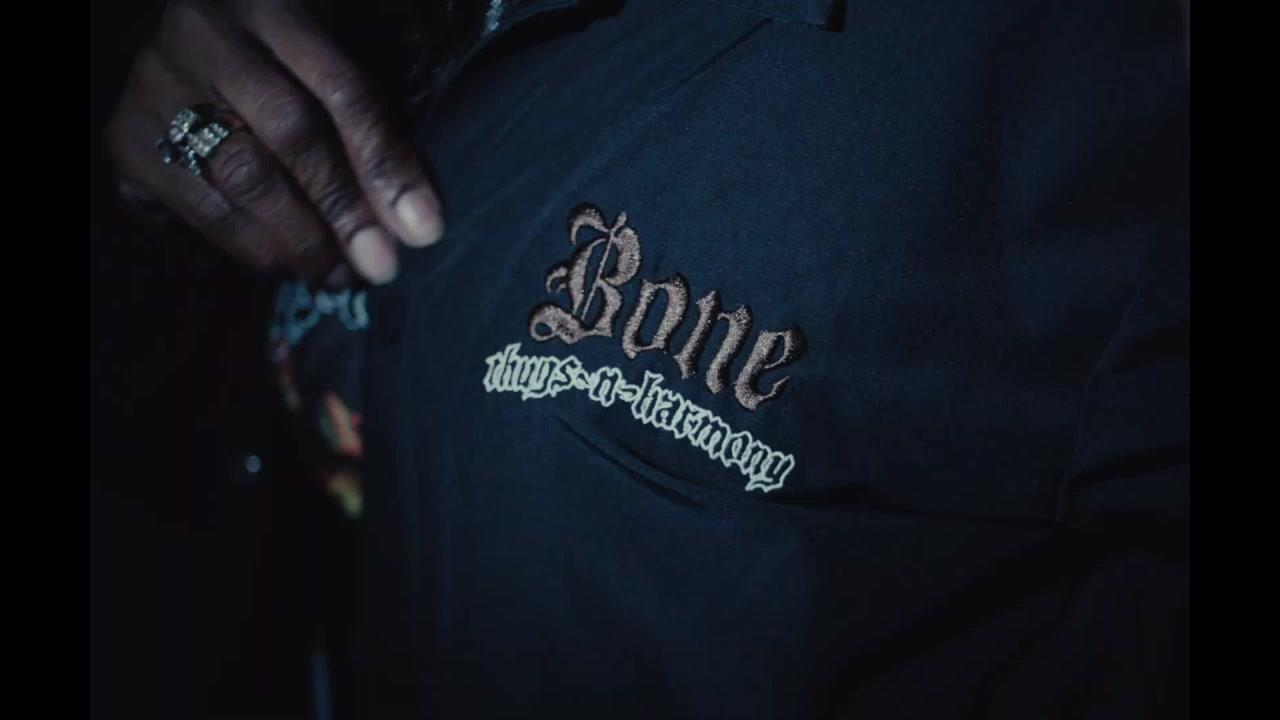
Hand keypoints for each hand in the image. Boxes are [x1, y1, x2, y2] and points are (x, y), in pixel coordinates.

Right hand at [106, 0, 443, 284]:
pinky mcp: (123, 138)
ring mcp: (156, 86)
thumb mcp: (329, 76)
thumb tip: (414, 227)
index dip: (386, 165)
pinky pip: (191, 209)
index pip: (343, 90)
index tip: (423, 231)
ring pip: (236, 180)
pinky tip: (279, 265)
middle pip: (288, 135)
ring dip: (296, 243)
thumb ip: (370, 137)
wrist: (190, 49)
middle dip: (342, 213)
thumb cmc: (282, 70)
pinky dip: (241, 247)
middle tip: (378, 269)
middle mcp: (208, 36)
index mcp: (275, 7)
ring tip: (335, 276)